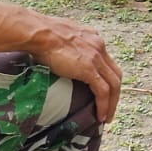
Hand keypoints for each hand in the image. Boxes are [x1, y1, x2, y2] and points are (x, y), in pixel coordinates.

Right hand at [0, 0, 121, 122]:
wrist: (36, 32)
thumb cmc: (39, 33)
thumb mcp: (61, 37)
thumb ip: (67, 46)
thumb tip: (59, 55)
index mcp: (93, 38)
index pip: (107, 62)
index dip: (107, 78)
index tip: (103, 93)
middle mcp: (99, 47)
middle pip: (115, 74)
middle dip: (115, 94)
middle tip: (109, 109)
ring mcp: (96, 57)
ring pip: (113, 85)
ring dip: (112, 103)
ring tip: (107, 117)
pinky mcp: (89, 68)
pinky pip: (103, 91)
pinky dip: (104, 105)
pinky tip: (100, 115)